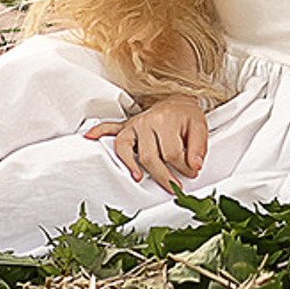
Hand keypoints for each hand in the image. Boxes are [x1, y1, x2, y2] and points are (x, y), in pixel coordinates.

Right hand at [85, 97, 206, 191]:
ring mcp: (133, 124)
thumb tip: (195, 166)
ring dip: (131, 165)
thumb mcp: (200, 127)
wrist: (176, 101)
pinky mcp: (125, 126)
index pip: (172, 153)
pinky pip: (108, 128)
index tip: (191, 173)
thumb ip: (199, 148)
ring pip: (126, 149)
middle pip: (150, 156)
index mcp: (166, 121)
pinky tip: (89, 137)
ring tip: (138, 178)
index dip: (184, 167)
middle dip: (163, 175)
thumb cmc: (186, 116)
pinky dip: (98, 132)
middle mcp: (147, 121)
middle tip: (173, 187)